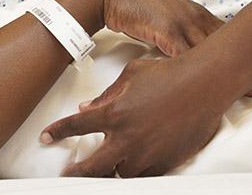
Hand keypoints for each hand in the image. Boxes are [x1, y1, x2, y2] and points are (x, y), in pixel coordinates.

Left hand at [42, 57, 221, 176]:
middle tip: (67, 176)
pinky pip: (144, 176)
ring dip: (108, 173)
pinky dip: (134, 173)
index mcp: (113, 113)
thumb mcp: (131, 76)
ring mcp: (146, 153)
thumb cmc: (169, 73)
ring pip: (118, 175)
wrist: (205, 83)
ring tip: (100, 174)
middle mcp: (126, 137)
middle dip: (75, 174)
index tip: (46, 138)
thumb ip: (106, 94)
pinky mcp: (165, 162)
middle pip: (91, 166)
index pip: (75, 127)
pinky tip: (130, 170)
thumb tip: (87, 106)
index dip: (56, 133)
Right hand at [94, 0, 251, 97]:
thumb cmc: (131, 4)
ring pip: (221, 54)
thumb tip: (187, 56)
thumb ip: (178, 35)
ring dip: (245, 74)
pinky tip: (220, 87)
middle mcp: (195, 19)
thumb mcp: (163, 20)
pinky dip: (208, 74)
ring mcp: (182, 25)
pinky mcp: (165, 31)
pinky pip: (191, 57)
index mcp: (196, 16)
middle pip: (236, 47)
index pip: (234, 39)